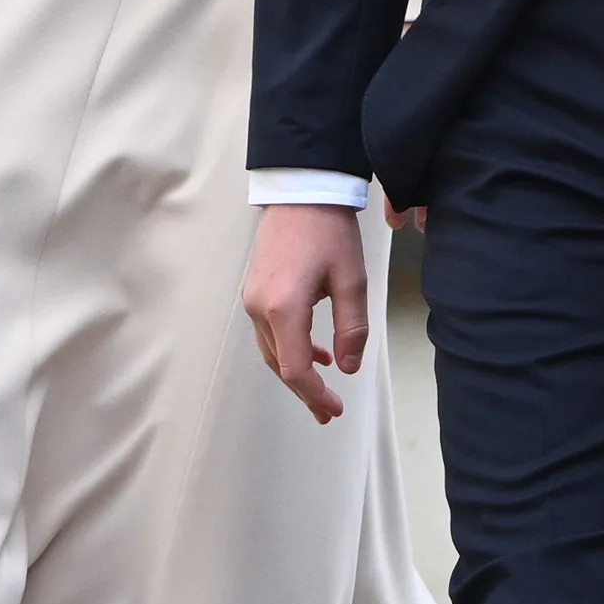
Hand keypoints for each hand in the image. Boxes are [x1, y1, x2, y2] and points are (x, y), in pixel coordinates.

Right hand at [245, 201, 373, 424]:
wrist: (301, 191)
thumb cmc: (329, 231)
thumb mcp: (351, 280)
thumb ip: (351, 328)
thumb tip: (347, 367)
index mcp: (283, 307)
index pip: (295, 368)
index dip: (314, 395)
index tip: (333, 410)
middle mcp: (259, 308)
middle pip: (280, 364)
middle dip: (305, 391)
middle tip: (328, 412)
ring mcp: (252, 300)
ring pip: (273, 351)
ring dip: (296, 372)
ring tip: (323, 390)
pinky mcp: (254, 291)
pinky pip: (270, 332)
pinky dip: (290, 349)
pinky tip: (315, 352)